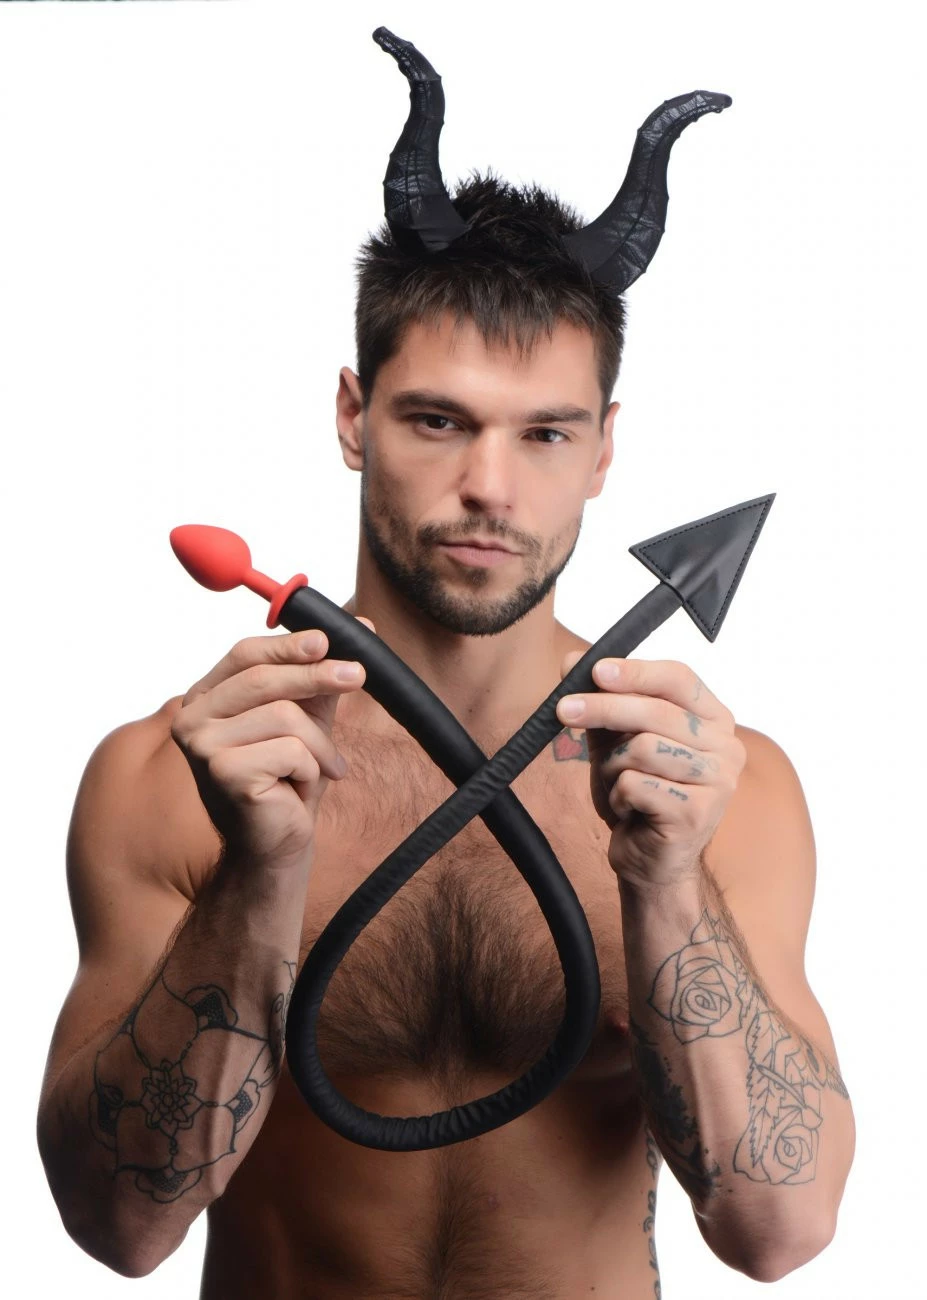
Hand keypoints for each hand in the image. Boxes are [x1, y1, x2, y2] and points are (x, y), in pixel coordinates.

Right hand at [170, 619, 373, 869]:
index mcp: (205, 698)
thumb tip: (364, 626)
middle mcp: (192, 718)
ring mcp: (202, 747)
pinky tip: (300, 789)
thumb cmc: (286, 780)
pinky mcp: (224, 773)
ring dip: (320, 744)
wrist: (274, 845)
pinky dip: (310, 769)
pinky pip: (290, 751)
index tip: (327, 640)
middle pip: (264, 680)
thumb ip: (324, 675)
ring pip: (285, 717)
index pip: (245, 655)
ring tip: (324, 767)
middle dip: (318, 676)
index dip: (288, 645)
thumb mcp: (307, 718)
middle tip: (359, 676)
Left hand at [556, 655, 745, 888]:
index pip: (679, 678)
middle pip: (656, 711)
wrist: (649, 860)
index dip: (635, 672)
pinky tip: (628, 808)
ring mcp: (718, 781)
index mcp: (714, 719)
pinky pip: (637, 785)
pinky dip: (618, 794)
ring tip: (618, 783)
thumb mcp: (615, 741)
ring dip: (614, 766)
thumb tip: (571, 661)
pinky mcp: (698, 813)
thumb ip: (601, 701)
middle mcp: (727, 746)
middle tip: (562, 709)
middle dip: (603, 709)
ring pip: (643, 748)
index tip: (595, 670)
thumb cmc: (638, 795)